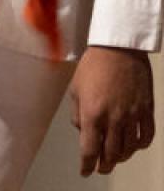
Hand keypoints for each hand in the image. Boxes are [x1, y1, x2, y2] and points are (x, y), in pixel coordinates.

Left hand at [69, 45, 154, 174]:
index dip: (87, 164)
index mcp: (92, 113)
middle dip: (104, 164)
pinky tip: (134, 146)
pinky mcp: (147, 112)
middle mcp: (114, 119)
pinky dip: (140, 146)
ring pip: (129, 149)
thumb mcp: (75, 88)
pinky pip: (146, 137)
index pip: (89, 149)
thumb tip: (82, 130)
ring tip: (114, 158)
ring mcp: (132, 117)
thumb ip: (77, 113)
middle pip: (111, 154)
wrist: (118, 49)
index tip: (85, 171)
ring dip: (121, 157)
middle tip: (100, 168)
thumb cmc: (93, 65)